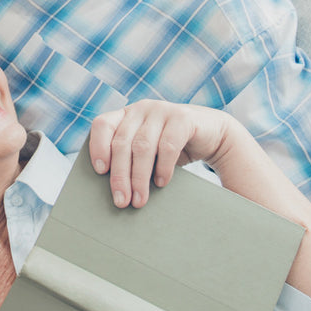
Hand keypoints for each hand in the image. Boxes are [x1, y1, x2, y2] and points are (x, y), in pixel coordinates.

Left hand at [88, 100, 231, 208]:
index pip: (102, 125)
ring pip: (142, 146)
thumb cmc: (171, 148)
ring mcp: (162, 110)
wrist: (212, 135)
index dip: (98, 146)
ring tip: (139, 200)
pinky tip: (161, 183)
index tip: (99, 171)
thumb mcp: (147, 151)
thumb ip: (129, 159)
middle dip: (120, 175)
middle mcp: (141, 109)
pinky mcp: (183, 118)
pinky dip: (162, 168)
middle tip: (121, 201)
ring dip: (139, 177)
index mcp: (126, 114)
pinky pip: (167, 145)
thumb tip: (113, 192)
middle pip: (122, 143)